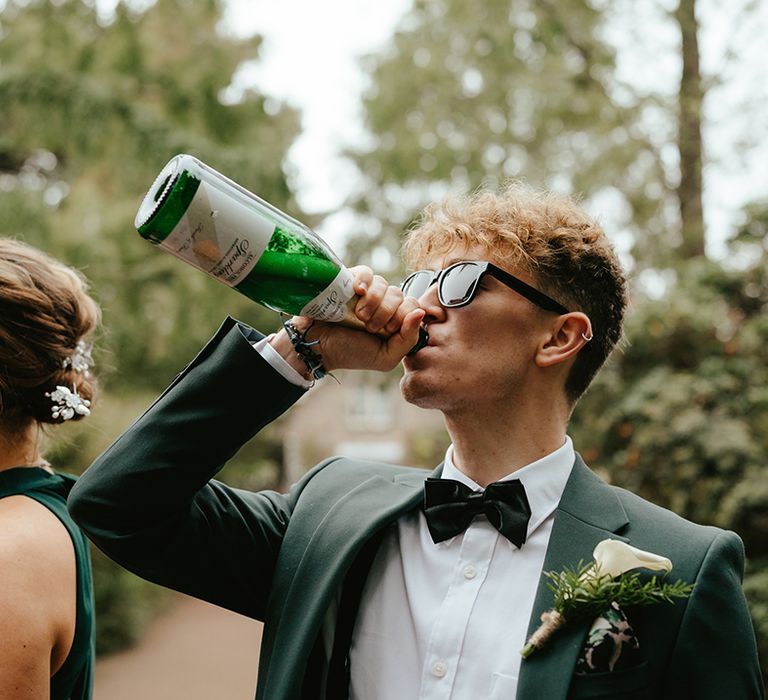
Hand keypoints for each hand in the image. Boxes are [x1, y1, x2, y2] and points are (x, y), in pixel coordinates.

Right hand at [272, 266, 424, 373]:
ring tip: (359, 316)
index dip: (403, 316)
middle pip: (399, 294)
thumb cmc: (351, 353)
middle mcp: (383, 303)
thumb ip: (408, 339)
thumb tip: (420, 313)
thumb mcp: (385, 357)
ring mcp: (367, 292)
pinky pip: (366, 273)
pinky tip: (357, 292)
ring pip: (384, 284)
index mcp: (395, 320)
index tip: (386, 330)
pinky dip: (364, 281)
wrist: (317, 347)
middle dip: (386, 312)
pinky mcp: (350, 281)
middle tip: (369, 326)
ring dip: (373, 301)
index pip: (413, 306)